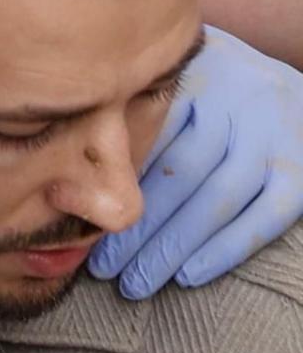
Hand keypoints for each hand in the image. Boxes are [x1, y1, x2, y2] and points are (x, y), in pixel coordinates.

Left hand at [93, 26, 302, 295]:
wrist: (289, 90)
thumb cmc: (218, 85)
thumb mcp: (175, 78)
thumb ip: (135, 110)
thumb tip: (71, 171)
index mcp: (194, 72)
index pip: (144, 131)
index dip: (109, 180)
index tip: (73, 216)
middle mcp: (237, 98)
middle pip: (179, 170)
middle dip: (135, 223)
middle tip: (100, 265)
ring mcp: (273, 134)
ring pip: (217, 198)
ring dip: (172, 245)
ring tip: (136, 280)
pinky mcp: (300, 168)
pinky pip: (264, 217)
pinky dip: (224, 249)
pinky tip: (188, 274)